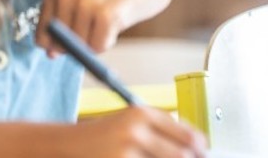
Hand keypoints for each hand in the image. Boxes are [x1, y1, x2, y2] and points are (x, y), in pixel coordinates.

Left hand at [36, 0, 182, 56]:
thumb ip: (64, 26)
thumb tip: (51, 55)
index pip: (43, 37)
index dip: (63, 41)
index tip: (83, 24)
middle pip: (62, 45)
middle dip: (83, 40)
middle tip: (102, 16)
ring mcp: (86, 4)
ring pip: (81, 48)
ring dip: (99, 39)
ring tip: (113, 14)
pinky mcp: (106, 14)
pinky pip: (99, 47)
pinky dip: (110, 41)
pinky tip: (120, 19)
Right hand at [72, 105, 207, 157]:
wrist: (64, 146)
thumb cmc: (101, 137)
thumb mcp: (130, 123)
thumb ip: (161, 130)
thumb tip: (197, 145)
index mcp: (142, 114)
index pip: (186, 134)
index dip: (200, 148)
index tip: (203, 153)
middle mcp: (135, 131)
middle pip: (181, 155)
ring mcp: (125, 152)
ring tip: (156, 157)